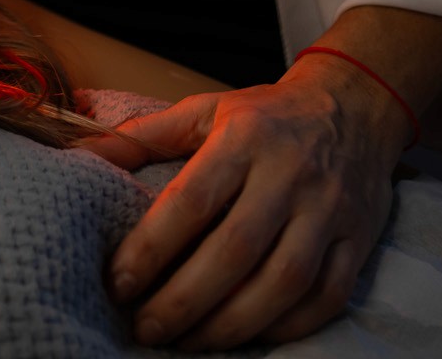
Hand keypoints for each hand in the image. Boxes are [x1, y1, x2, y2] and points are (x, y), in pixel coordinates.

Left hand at [82, 59, 408, 348]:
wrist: (355, 105)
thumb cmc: (266, 115)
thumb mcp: (205, 110)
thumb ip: (144, 135)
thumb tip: (83, 154)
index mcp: (244, 136)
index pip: (193, 199)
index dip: (153, 247)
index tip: (119, 282)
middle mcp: (290, 173)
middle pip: (236, 249)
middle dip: (185, 299)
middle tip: (145, 328)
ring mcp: (329, 209)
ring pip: (283, 281)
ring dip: (232, 323)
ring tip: (188, 343)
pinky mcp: (358, 241)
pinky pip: (325, 297)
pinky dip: (286, 327)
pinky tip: (248, 338)